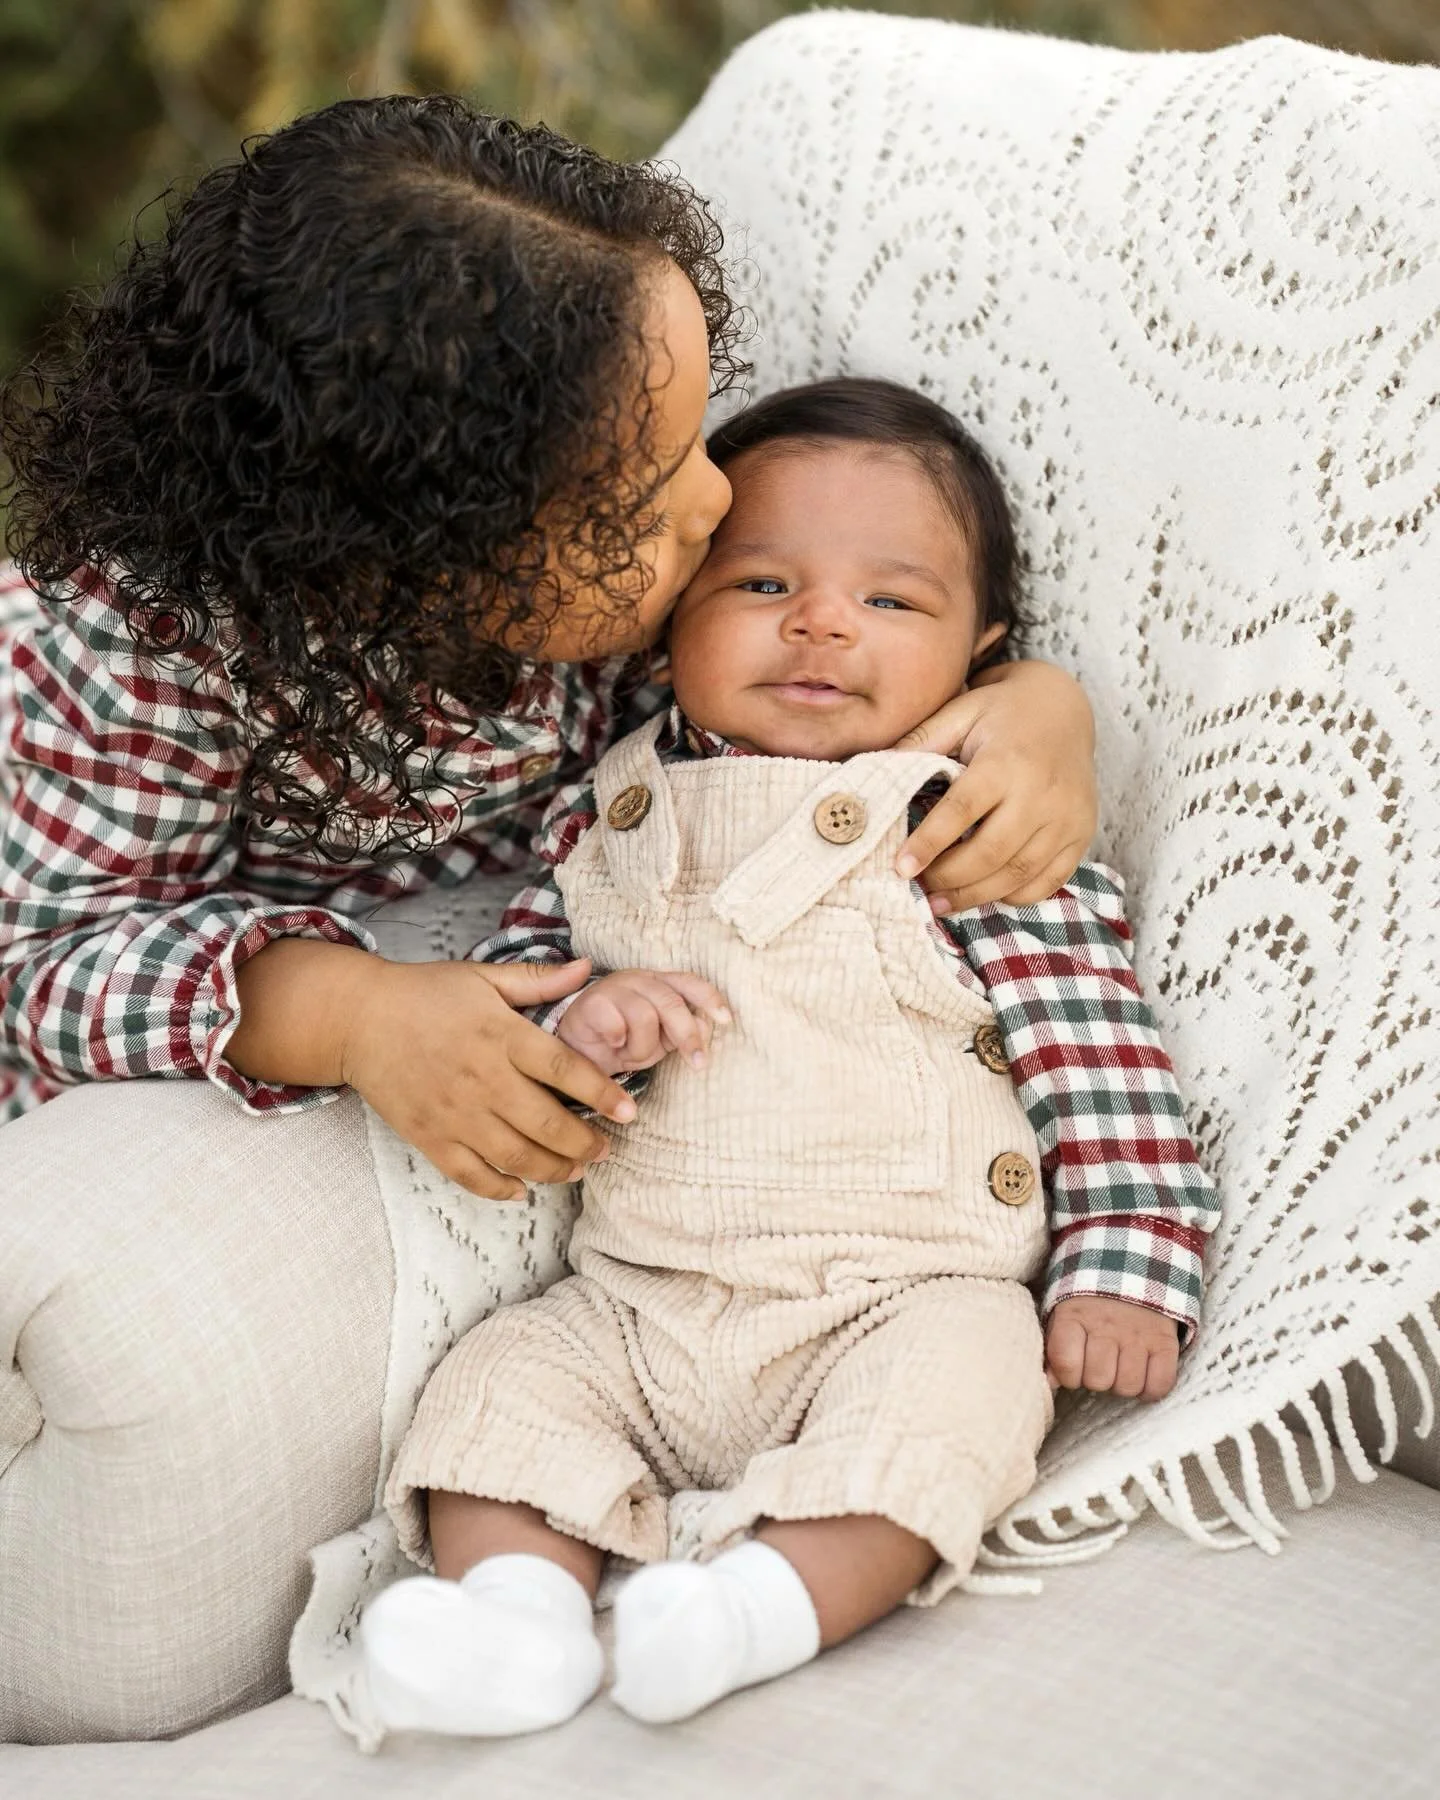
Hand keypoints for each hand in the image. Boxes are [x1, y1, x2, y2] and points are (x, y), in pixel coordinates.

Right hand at [339, 956, 642, 1200]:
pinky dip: (500, 1189)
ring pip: (516, 1156)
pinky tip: (522, 1189)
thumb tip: (588, 968)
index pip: (564, 1069)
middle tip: (607, 1149)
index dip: (601, 1094)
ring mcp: (455, 1113)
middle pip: (547, 1123)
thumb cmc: (425, 993)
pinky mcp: (430, 1136)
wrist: (358, 1018)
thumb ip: (538, 980)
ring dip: (554, 1170)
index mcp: (501, 1035)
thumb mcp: (483, 976)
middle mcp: (482, 1078)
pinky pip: (471, 1175)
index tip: (628, 1111)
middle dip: (585, 1144)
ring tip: (576, 1169)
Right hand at [557, 969, 730, 1076]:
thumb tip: (706, 1028)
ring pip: (644, 1015)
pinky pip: (615, 1022)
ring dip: (642, 1046)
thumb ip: (682, 1032)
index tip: (726, 1020)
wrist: (579, 1050)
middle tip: (699, 1063)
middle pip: (671, 1001)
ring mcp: (612, 988)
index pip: (689, 983)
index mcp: (659, 984)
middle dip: (687, 1034)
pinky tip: (613, 1044)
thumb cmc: (624, 1041)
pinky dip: (618, 1038)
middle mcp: (638, 980)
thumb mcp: (660, 1040)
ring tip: (629, 1054)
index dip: (709, 999)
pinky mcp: (590, 1003)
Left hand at [892, 660, 1096, 913]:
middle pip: (990, 853)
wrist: (1063, 709)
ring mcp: (1067, 817)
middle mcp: (1041, 793)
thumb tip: (875, 780)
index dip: (928, 844)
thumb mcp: (958, 714)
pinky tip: (984, 893)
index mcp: (1006, 761)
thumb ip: (919, 744)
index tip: (901, 868)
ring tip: (941, 903)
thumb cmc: (999, 714)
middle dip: (948, 878)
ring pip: (1018, 874)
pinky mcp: (1081, 835)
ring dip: (975, 896)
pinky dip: (1013, 896)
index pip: (961, 811)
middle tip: (919, 888)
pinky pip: (1047, 882)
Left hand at [1045, 1296, 1178, 1401]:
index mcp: (1074, 1315)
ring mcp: (1138, 1334)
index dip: (1068, 1376)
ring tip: (1120, 1368)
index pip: (1066, 1363)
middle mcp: (1107, 1325)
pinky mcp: (1165, 1342)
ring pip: (1128, 1386)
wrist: (1130, 1265)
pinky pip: (1159, 1384)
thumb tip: (1050, 1383)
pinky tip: (1142, 1376)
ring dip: (1122, 1384)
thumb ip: (1054, 1349)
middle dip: (1095, 1380)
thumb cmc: (1088, 1301)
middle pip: (1098, 1380)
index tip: (1073, 1368)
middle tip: (1098, 1365)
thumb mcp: (1063, 1315)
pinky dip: (1150, 1389)